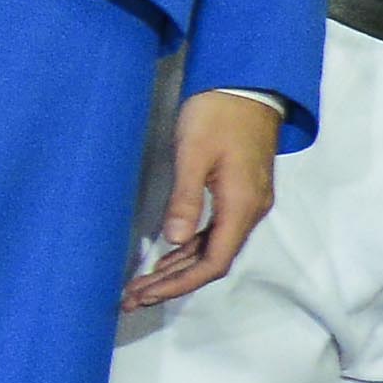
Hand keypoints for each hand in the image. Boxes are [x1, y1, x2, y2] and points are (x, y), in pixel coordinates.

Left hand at [125, 90, 280, 309]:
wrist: (247, 85)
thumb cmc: (217, 115)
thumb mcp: (194, 154)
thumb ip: (186, 199)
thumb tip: (175, 241)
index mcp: (241, 206)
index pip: (214, 262)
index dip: (179, 283)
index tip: (146, 293)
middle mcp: (250, 212)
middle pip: (213, 261)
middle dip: (173, 283)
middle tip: (132, 297)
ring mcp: (247, 204)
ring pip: (214, 249)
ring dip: (179, 270)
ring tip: (143, 284)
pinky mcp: (240, 194)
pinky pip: (216, 233)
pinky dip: (189, 250)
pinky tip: (168, 256)